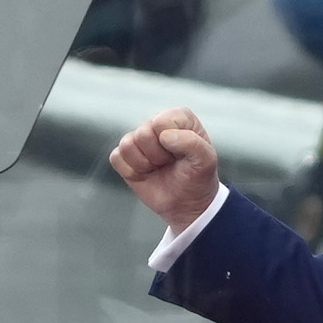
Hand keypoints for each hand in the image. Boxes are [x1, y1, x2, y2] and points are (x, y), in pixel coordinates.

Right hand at [107, 108, 222, 227]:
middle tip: (170, 163)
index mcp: (179, 118)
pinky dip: (131, 172)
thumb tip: (164, 136)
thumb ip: (192, 143)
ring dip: (144, 164)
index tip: (182, 154)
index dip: (171, 142)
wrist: (186, 204)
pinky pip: (116, 158)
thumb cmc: (198, 178)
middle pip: (143, 134)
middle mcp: (157, 124)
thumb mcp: (206, 161)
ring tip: (158, 167)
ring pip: (127, 145)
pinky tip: (146, 174)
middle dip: (157, 156)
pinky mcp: (125, 155)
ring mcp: (139, 139)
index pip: (161, 121)